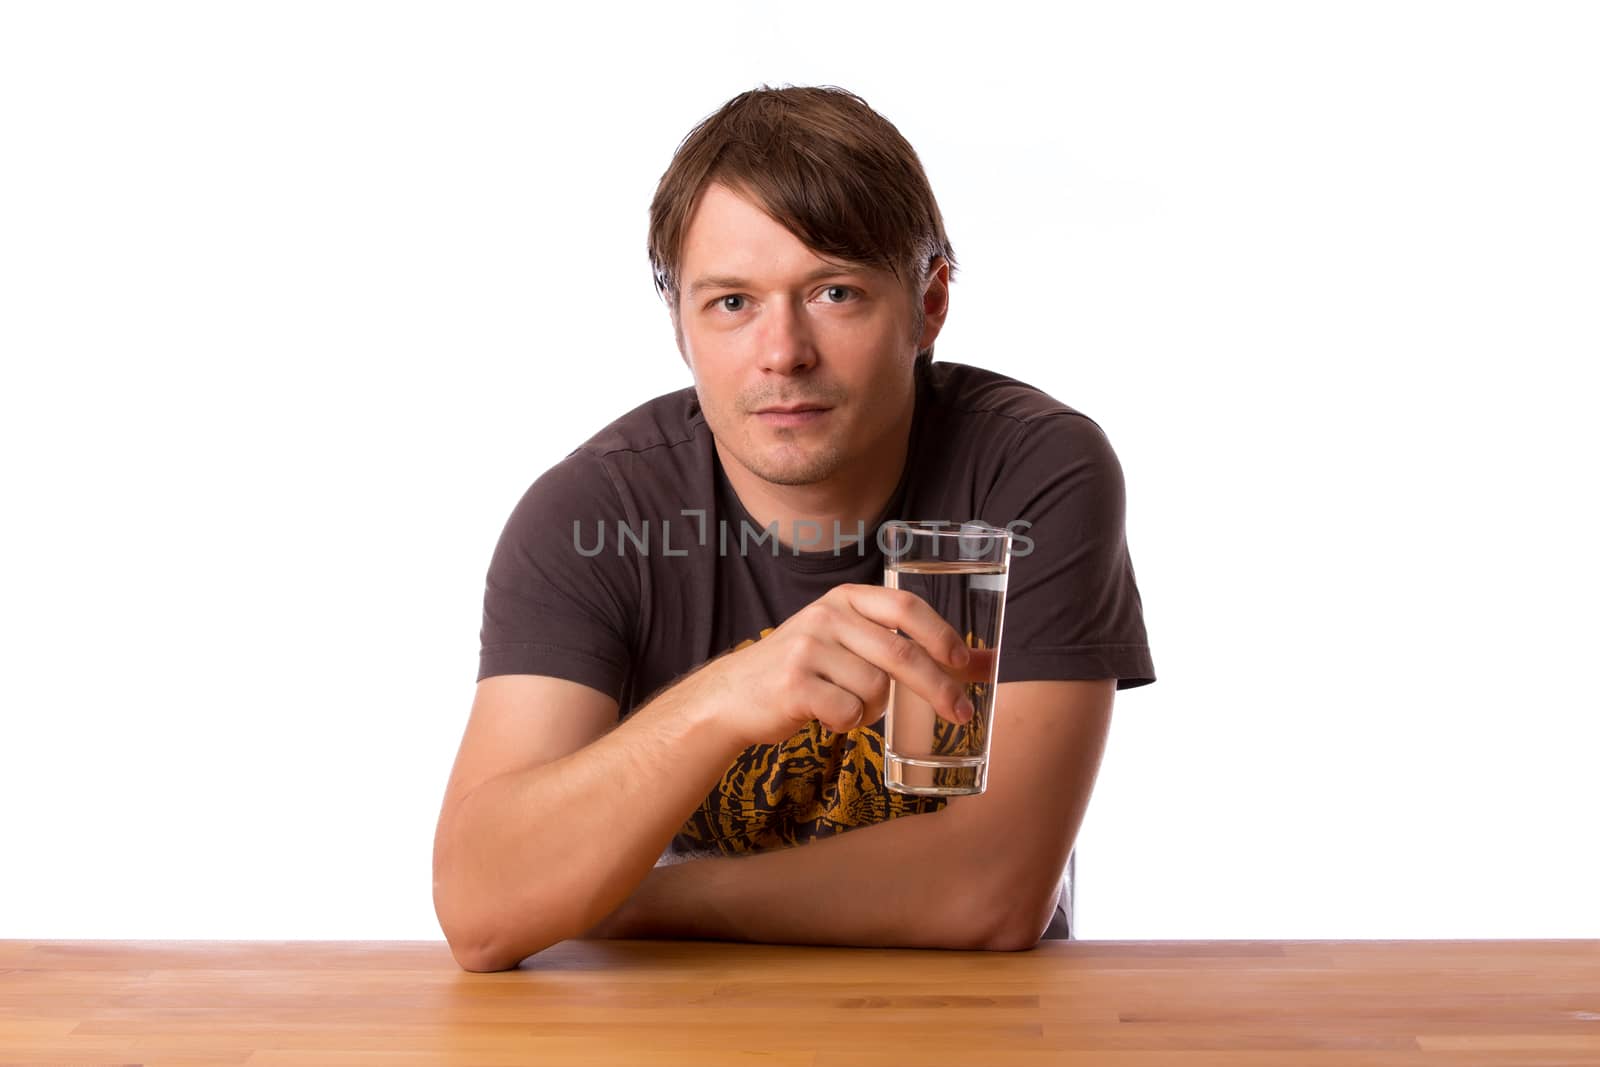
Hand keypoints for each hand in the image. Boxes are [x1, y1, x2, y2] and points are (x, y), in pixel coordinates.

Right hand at [688, 583, 976, 747]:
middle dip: (938, 687)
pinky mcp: (793, 684)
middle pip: (900, 652)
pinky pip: (848, 712)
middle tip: (960, 715)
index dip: (942, 633)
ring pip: (876, 689)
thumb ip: (910, 648)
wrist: (735, 696)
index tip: (968, 662)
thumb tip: (986, 663)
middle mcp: (826, 615)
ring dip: (874, 710)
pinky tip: (827, 716)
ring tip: (848, 706)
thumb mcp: (852, 644)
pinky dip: (847, 724)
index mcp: (845, 598)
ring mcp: (807, 648)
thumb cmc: (807, 671)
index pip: (905, 605)